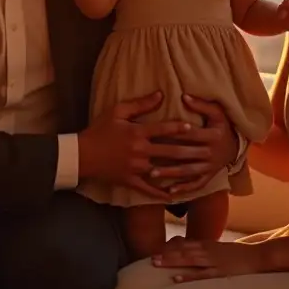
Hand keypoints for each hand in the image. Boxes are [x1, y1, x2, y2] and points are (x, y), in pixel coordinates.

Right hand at [78, 94, 219, 200]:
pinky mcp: (130, 181)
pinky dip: (162, 193)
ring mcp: (136, 168)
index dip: (180, 128)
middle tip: (205, 151)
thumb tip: (161, 94)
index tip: (194, 128)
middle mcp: (139, 151)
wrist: (82, 154)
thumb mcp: (117, 112)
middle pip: (169, 151)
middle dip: (189, 150)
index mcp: (137, 132)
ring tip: (197, 171)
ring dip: (180, 171)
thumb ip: (140, 104)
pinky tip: (175, 195)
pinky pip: (149, 189)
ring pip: (163, 170)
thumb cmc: (99, 129)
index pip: (163, 129)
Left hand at [151, 238, 264, 280]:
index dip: (170, 248)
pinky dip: (187, 277)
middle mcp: (208, 251)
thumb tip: (194, 253)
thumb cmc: (240, 255)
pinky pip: (201, 275)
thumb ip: (208, 250)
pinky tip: (176, 280)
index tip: (156, 251)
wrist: (259, 256)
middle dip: (166, 255)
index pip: (185, 245)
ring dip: (171, 262)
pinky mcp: (220, 273)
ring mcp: (213, 261)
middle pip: (183, 251)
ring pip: (188, 260)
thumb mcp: (222, 249)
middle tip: (151, 259)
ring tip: (156, 264)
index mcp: (208, 245)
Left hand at [154, 94, 237, 196]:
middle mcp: (211, 153)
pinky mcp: (209, 177)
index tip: (156, 133)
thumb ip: (202, 105)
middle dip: (166, 156)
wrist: (237, 147)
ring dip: (169, 173)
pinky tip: (169, 192)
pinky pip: (195, 184)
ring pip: (187, 171)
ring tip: (152, 174)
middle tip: (146, 157)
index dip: (174, 133)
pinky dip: (183, 189)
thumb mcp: (218, 113)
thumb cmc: (223, 126)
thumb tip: (184, 96)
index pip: (190, 134)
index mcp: (212, 135)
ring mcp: (210, 167)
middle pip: (186, 154)